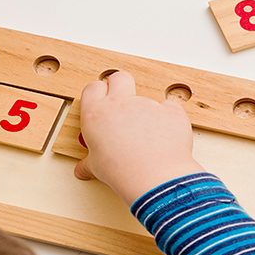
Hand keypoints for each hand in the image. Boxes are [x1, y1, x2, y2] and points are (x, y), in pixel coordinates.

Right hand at [73, 72, 203, 202]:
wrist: (154, 177)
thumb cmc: (122, 172)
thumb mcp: (97, 167)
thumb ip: (90, 163)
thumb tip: (83, 169)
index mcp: (97, 114)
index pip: (93, 88)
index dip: (99, 94)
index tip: (103, 103)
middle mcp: (121, 103)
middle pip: (119, 77)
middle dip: (121, 86)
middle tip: (124, 105)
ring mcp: (147, 104)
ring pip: (148, 99)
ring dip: (147, 113)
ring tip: (149, 139)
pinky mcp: (170, 110)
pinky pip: (170, 108)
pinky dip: (169, 120)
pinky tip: (166, 138)